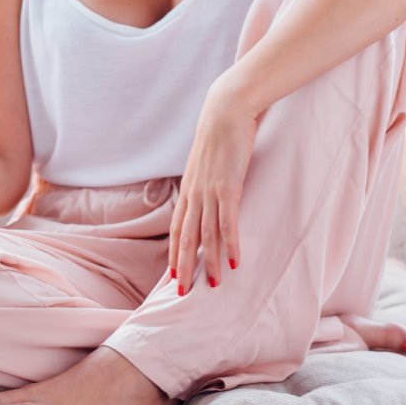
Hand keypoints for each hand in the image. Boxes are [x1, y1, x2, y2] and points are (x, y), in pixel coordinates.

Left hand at [168, 80, 257, 292]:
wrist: (225, 111)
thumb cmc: (219, 132)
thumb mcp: (207, 159)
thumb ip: (207, 177)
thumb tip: (210, 187)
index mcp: (188, 188)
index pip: (178, 227)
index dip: (175, 252)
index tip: (172, 274)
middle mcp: (194, 194)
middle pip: (186, 238)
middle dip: (184, 267)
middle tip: (182, 293)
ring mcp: (210, 192)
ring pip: (206, 236)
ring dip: (209, 262)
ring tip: (212, 285)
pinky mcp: (228, 188)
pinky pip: (227, 223)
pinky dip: (229, 244)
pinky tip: (233, 262)